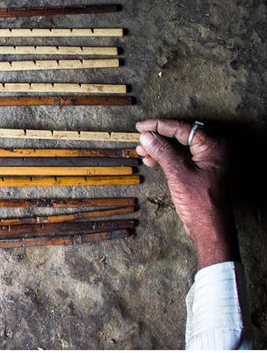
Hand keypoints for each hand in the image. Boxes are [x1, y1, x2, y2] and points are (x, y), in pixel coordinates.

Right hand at [135, 119, 238, 268]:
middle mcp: (212, 150)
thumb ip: (162, 152)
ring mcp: (206, 161)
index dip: (160, 126)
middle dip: (159, 137)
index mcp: (213, 145)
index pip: (182, 128)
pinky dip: (166, 159)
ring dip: (160, 149)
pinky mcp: (200, 171)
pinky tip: (151, 160)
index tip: (141, 126)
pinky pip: (181, 159)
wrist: (209, 225)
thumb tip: (147, 137)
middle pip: (182, 136)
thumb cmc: (199, 201)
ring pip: (180, 148)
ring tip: (141, 150)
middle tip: (140, 138)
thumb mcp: (177, 173)